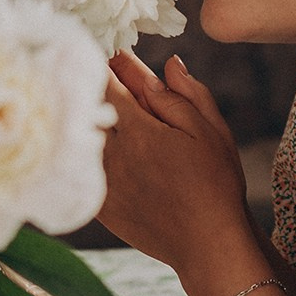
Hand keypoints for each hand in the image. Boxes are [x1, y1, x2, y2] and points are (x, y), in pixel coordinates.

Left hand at [98, 51, 259, 284]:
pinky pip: (79, 169)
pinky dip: (80, 153)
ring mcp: (103, 180)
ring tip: (85, 105)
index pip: (108, 82)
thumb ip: (184, 97)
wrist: (207, 245)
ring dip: (82, 119)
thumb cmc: (216, 185)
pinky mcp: (100, 204)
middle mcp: (113, 153)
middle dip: (91, 87)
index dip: (106, 62)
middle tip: (92, 70)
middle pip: (88, 107)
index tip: (109, 50)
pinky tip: (84, 144)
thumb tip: (167, 64)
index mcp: (140, 130)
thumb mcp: (210, 133)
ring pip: (79, 138)